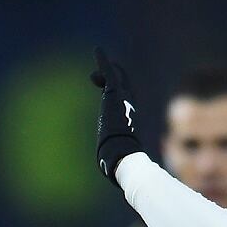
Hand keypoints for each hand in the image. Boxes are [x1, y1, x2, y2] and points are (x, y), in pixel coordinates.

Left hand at [90, 48, 145, 180]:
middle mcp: (130, 106)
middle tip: (99, 76)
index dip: (117, 97)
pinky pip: (109, 73)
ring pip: (118, 78)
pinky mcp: (116, 94)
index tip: (105, 95)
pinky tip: (97, 50)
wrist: (122, 154)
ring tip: (96, 68)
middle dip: (113, 80)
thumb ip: (114, 159)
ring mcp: (124, 99)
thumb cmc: (119, 161)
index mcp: (130, 119)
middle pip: (124, 86)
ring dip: (107, 72)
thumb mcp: (116, 157)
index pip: (126, 103)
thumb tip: (112, 175)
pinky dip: (103, 61)